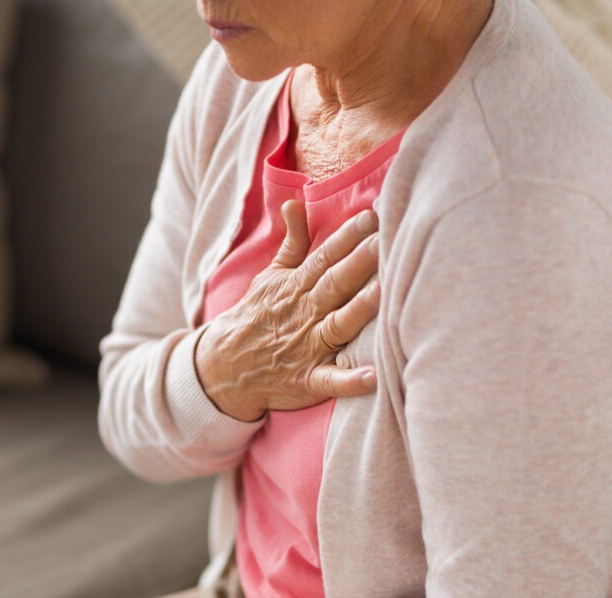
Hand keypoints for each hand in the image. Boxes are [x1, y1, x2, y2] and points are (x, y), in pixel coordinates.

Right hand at [196, 200, 380, 421]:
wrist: (226, 366)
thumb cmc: (257, 317)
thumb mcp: (271, 277)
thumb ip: (292, 243)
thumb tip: (294, 203)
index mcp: (296, 287)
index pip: (324, 257)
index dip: (347, 238)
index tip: (371, 217)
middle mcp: (305, 314)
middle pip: (335, 284)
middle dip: (359, 263)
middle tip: (385, 242)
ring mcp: (307, 348)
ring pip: (337, 325)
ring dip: (359, 309)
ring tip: (384, 292)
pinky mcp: (309, 381)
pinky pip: (331, 380)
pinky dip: (351, 381)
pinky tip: (373, 376)